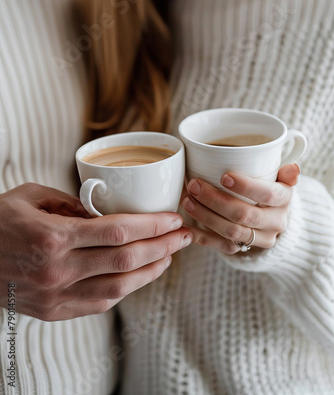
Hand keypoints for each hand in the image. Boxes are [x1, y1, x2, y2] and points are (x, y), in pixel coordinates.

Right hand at [0, 183, 190, 320]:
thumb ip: (71, 202)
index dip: (152, 225)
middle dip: (162, 246)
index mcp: (52, 237)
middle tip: (182, 235)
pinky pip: (100, 303)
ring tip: (169, 255)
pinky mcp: (53, 311)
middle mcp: (57, 270)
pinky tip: (140, 275)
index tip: (172, 218)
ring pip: (119, 288)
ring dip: (151, 271)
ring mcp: (55, 296)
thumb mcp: (31, 196)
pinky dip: (126, 289)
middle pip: (126, 261)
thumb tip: (104, 210)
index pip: (117, 232)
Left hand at [182, 164, 299, 254]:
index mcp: (284, 200)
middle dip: (216, 200)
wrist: (271, 220)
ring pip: (231, 232)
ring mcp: (258, 239)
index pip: (268, 194)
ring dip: (205, 216)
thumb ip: (285, 172)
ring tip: (187, 201)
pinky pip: (219, 246)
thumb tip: (294, 167)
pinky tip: (187, 226)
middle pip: (244, 215)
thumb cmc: (269, 190)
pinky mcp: (242, 249)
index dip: (246, 186)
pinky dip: (201, 237)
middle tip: (194, 185)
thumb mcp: (280, 179)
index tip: (224, 176)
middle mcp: (275, 223)